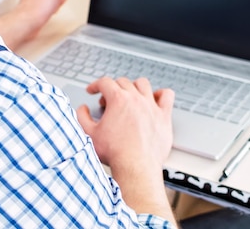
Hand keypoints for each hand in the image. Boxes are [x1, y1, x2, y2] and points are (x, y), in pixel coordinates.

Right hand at [76, 77, 175, 220]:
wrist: (136, 167)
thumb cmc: (115, 153)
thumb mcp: (89, 134)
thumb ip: (82, 118)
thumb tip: (83, 109)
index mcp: (118, 100)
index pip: (105, 82)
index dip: (96, 85)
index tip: (93, 91)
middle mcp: (136, 99)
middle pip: (123, 82)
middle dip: (112, 89)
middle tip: (107, 102)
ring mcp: (152, 106)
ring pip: (143, 84)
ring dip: (134, 87)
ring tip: (129, 96)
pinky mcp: (164, 116)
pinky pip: (167, 96)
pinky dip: (161, 94)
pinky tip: (155, 99)